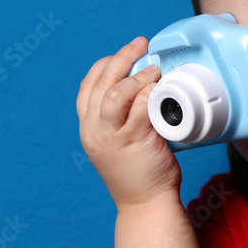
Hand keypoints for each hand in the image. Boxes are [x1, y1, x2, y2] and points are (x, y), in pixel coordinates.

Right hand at [77, 36, 180, 207]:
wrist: (145, 203)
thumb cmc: (138, 171)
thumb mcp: (117, 141)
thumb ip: (120, 118)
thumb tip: (139, 87)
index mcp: (88, 127)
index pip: (87, 86)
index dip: (104, 64)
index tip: (123, 54)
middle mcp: (94, 130)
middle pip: (101, 82)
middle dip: (122, 57)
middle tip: (141, 44)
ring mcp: (112, 136)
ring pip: (116, 93)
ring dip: (137, 75)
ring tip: (153, 70)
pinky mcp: (134, 140)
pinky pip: (140, 107)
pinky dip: (150, 92)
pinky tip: (160, 87)